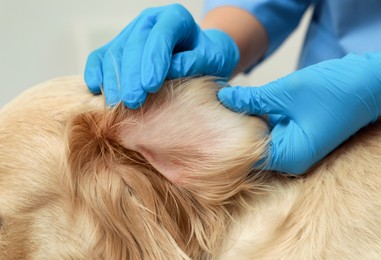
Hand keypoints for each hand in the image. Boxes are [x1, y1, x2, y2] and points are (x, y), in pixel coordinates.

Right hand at [84, 4, 238, 107]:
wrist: (200, 53)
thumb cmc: (208, 57)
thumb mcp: (211, 59)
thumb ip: (192, 63)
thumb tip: (168, 73)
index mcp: (175, 17)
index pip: (161, 36)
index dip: (153, 61)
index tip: (150, 87)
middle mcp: (149, 20)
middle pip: (133, 45)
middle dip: (131, 76)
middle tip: (132, 102)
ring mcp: (131, 32)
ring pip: (114, 52)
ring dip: (113, 80)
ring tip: (117, 104)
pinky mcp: (118, 46)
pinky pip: (100, 57)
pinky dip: (95, 73)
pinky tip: (96, 90)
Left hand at [218, 52, 380, 173]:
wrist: (370, 82)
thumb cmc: (335, 90)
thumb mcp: (285, 93)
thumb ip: (252, 99)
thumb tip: (224, 99)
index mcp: (290, 155)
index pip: (247, 157)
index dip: (225, 141)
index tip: (206, 126)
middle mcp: (293, 157)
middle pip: (253, 147)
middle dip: (233, 130)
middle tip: (210, 112)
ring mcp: (297, 146)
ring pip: (262, 136)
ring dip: (247, 121)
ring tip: (223, 106)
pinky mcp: (300, 133)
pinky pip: (273, 129)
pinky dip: (261, 117)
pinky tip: (245, 103)